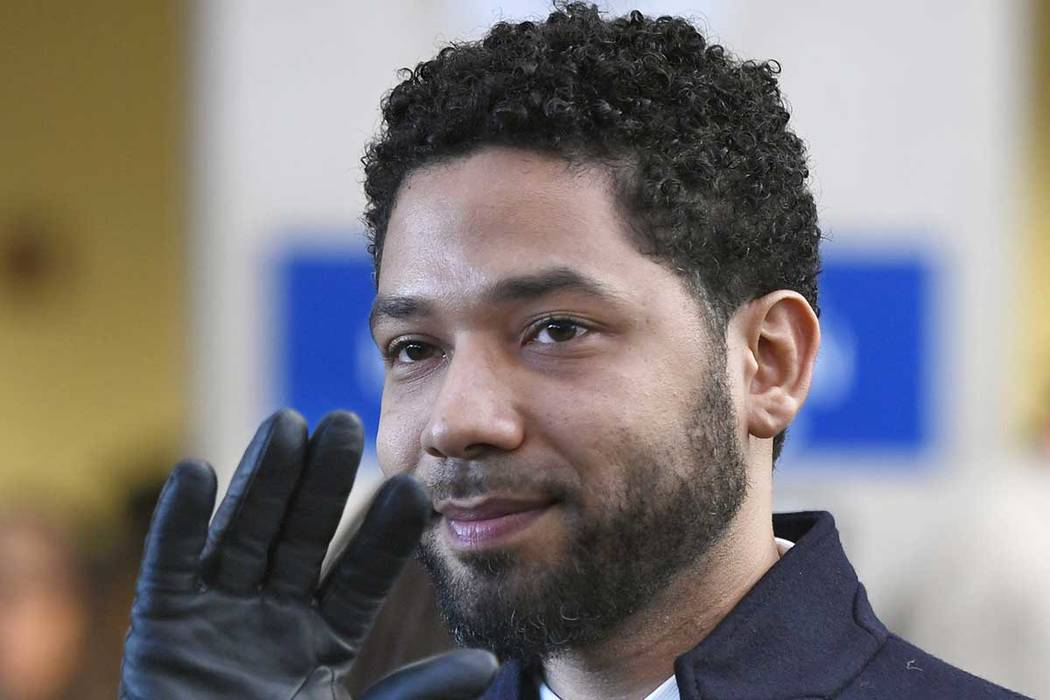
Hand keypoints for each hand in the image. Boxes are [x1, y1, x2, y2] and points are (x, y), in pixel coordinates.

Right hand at [120, 409, 497, 698]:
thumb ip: (416, 694)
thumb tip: (487, 663)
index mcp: (326, 636)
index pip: (363, 577)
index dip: (385, 535)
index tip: (414, 488)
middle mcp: (275, 613)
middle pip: (303, 537)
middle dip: (324, 483)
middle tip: (347, 423)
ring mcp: (218, 614)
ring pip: (245, 534)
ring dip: (262, 481)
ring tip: (285, 424)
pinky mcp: (161, 628)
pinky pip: (170, 568)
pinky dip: (177, 524)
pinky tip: (195, 474)